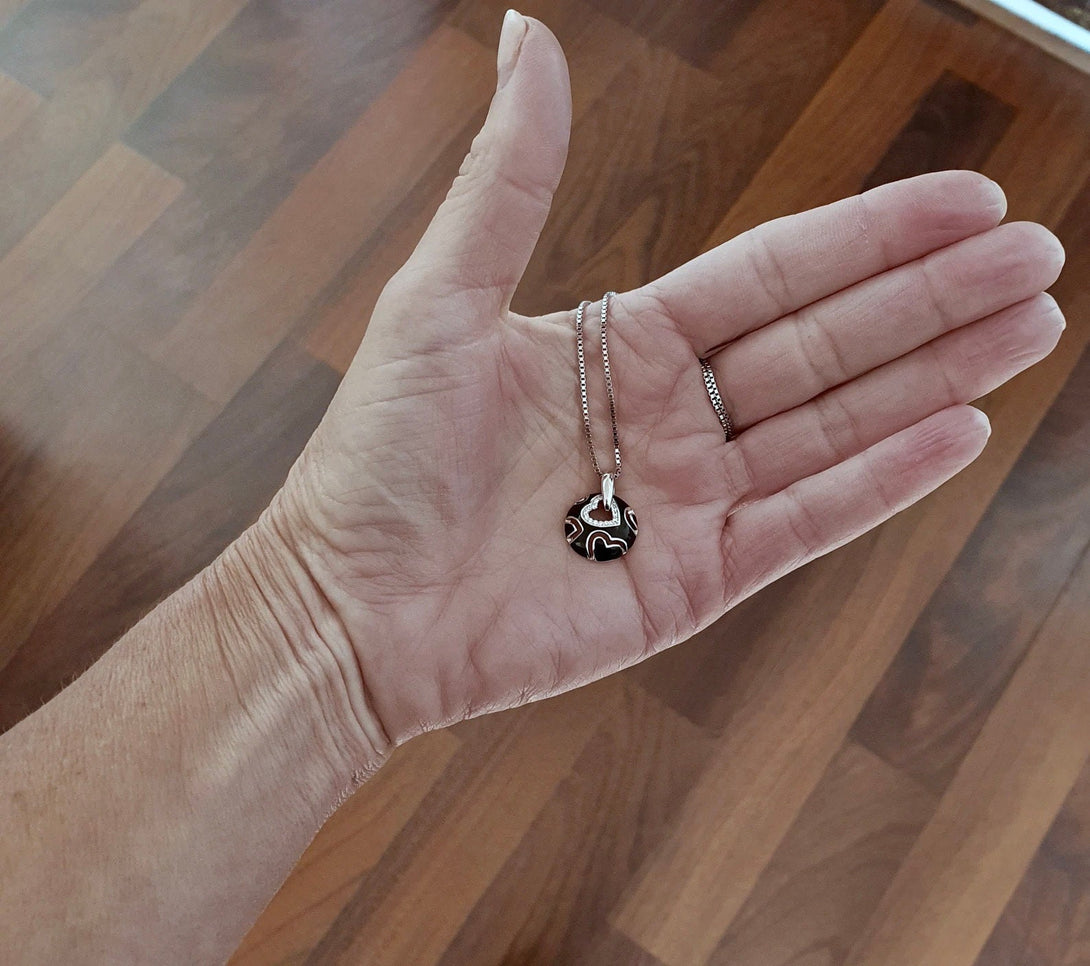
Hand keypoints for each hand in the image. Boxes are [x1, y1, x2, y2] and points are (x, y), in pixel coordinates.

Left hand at [267, 13, 1064, 750]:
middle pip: (822, 346)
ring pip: (831, 429)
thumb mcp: (439, 300)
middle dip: (928, 301)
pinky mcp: (693, 581)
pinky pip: (802, 522)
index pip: (771, 277)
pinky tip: (953, 432)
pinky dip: (878, 482)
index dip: (867, 238)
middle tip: (1032, 258)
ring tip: (1025, 331)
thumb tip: (529, 41)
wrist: (353, 609)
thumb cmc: (376, 462)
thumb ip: (509, 179)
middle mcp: (665, 418)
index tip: (962, 202)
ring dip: (930, 378)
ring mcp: (687, 502)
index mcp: (620, 345)